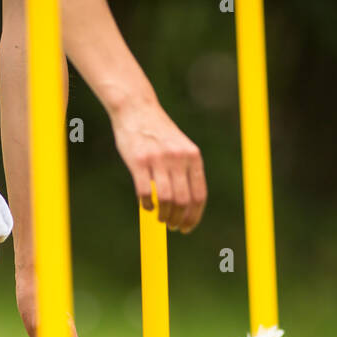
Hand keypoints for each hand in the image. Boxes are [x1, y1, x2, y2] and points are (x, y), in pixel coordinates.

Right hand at [109, 96, 206, 231]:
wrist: (137, 109)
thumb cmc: (158, 132)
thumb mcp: (180, 148)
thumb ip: (185, 171)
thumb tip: (185, 205)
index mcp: (193, 156)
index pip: (199, 195)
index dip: (194, 216)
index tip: (187, 228)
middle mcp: (178, 158)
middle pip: (183, 200)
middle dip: (178, 219)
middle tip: (172, 226)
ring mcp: (158, 159)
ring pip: (165, 199)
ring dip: (163, 215)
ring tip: (160, 218)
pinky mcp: (139, 161)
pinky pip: (144, 192)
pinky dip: (147, 205)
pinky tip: (146, 207)